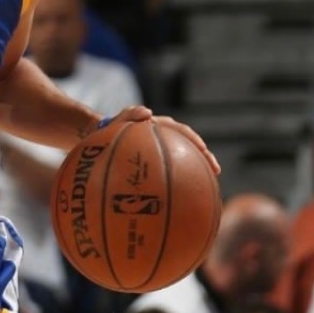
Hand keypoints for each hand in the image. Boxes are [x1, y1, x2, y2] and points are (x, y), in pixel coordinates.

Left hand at [90, 108, 220, 175]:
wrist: (98, 138)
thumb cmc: (108, 131)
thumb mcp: (117, 121)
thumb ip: (128, 115)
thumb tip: (146, 112)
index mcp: (160, 128)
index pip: (183, 133)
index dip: (196, 143)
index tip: (205, 152)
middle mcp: (165, 139)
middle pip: (189, 147)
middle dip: (203, 159)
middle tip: (215, 171)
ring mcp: (160, 151)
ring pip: (181, 160)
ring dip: (194, 171)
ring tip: (206, 187)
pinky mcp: (153, 163)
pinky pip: (168, 172)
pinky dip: (176, 182)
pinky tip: (178, 200)